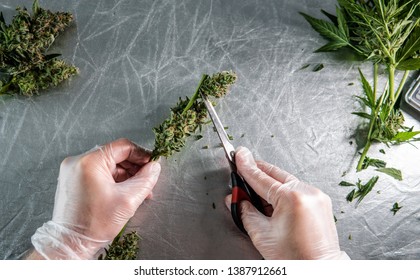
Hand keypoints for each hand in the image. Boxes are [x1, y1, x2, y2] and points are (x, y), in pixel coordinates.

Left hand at [30, 138, 160, 258]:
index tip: (152, 164)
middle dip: (134, 167)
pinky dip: (113, 180)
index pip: (123, 147)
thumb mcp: (128, 200)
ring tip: (137, 190)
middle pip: (115, 155)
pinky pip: (98, 173)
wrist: (71, 243)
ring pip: (108, 164)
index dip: (141, 154)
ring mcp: (73, 171)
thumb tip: (154, 167)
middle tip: (147, 179)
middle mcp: (78, 162)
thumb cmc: (94, 224)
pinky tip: (123, 192)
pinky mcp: (72, 180)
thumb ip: (146, 179)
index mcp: (89, 162)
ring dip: (125, 175)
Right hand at [225, 147, 347, 259]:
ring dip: (270, 182)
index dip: (247, 167)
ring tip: (256, 191)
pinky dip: (284, 190)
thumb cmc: (295, 258)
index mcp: (291, 198)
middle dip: (258, 169)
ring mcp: (316, 196)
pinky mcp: (321, 202)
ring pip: (287, 180)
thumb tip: (236, 199)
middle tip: (244, 162)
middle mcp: (307, 192)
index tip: (239, 156)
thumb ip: (246, 212)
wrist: (319, 270)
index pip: (261, 179)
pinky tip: (273, 199)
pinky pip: (298, 189)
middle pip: (275, 174)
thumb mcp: (261, 234)